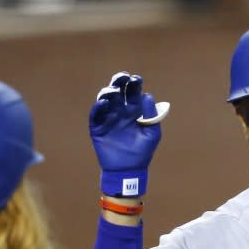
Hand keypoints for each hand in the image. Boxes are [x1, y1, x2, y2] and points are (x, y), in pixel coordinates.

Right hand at [89, 72, 167, 196]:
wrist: (128, 170)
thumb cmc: (142, 153)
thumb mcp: (152, 134)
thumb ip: (152, 116)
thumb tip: (147, 95)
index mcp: (134, 111)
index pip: (133, 92)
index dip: (134, 83)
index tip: (136, 79)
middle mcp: (120, 112)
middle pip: (118, 91)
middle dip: (119, 81)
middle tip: (122, 77)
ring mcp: (108, 119)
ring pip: (105, 99)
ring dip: (108, 92)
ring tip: (113, 91)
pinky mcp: (98, 128)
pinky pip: (96, 114)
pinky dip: (98, 107)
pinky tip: (104, 104)